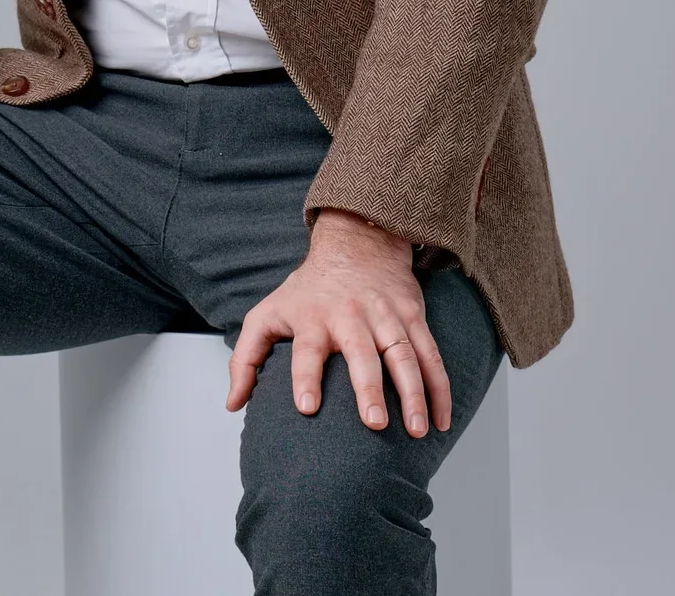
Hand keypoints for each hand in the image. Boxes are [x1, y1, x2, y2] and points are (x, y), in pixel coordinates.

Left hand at [224, 208, 454, 437]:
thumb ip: (246, 358)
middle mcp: (350, 317)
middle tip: (373, 424)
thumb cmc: (307, 291)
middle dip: (368, 389)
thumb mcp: (267, 314)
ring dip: (413, 393)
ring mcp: (385, 316)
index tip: (306, 408)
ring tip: (417, 430)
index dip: (305, 377)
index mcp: (312, 319)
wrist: (356, 243)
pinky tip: (442, 420)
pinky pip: (431, 355)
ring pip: (403, 355)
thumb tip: (233, 405)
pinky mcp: (413, 317)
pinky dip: (440, 388)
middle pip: (361, 354)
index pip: (306, 350)